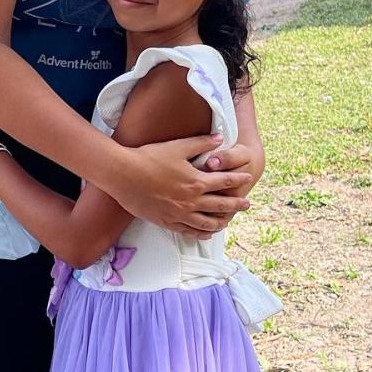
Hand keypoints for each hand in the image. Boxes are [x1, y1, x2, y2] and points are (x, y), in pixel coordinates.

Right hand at [109, 136, 252, 238]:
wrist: (124, 175)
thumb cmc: (149, 157)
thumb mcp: (178, 146)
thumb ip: (201, 143)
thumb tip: (220, 138)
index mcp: (196, 182)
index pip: (225, 181)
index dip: (238, 179)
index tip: (248, 178)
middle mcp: (191, 201)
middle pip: (221, 205)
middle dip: (236, 204)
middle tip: (247, 204)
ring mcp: (179, 214)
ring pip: (207, 223)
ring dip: (221, 222)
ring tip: (228, 221)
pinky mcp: (166, 222)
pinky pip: (189, 231)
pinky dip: (200, 233)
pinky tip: (205, 233)